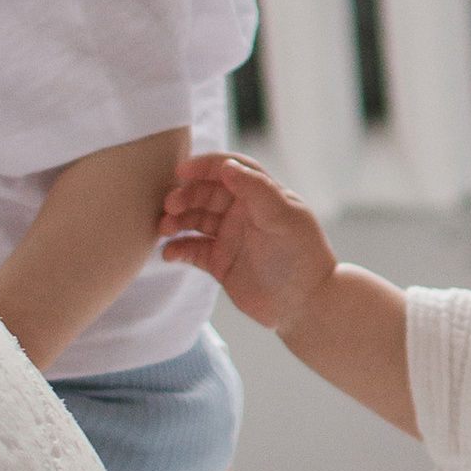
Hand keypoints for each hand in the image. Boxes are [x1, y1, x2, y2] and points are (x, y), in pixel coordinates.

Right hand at [161, 150, 338, 336]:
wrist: (305, 305)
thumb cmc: (301, 256)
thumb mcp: (282, 218)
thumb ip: (256, 190)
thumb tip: (227, 166)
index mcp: (261, 195)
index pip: (229, 170)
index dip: (205, 166)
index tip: (181, 172)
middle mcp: (243, 213)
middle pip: (206, 193)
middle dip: (185, 196)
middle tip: (170, 206)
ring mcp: (230, 237)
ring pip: (195, 220)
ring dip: (176, 221)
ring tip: (164, 228)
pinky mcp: (220, 263)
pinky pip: (192, 250)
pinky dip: (178, 249)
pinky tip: (169, 254)